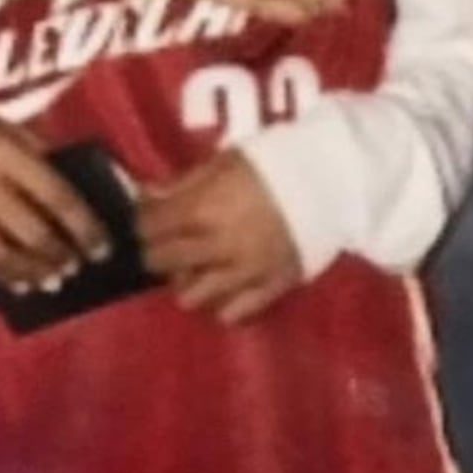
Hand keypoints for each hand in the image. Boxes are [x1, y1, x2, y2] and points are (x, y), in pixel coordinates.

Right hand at [0, 102, 106, 285]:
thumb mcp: (7, 130)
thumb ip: (40, 161)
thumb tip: (80, 200)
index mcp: (0, 149)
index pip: (54, 194)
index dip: (83, 225)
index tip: (102, 246)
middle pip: (28, 230)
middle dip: (58, 254)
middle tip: (78, 266)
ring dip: (31, 272)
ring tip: (54, 280)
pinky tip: (19, 283)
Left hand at [137, 151, 301, 325]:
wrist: (331, 179)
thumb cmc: (274, 161)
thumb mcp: (225, 160)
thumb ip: (183, 182)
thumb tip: (146, 195)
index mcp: (203, 209)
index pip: (149, 227)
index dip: (141, 222)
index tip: (146, 219)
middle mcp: (216, 247)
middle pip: (163, 262)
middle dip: (155, 252)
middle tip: (163, 242)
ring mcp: (243, 274)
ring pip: (191, 297)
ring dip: (185, 281)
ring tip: (194, 266)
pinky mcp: (269, 289)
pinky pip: (232, 313)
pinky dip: (221, 303)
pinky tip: (223, 285)